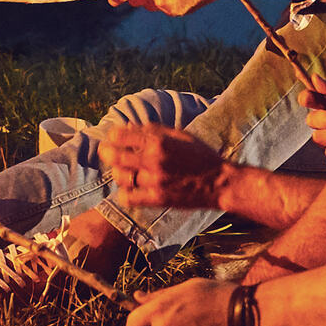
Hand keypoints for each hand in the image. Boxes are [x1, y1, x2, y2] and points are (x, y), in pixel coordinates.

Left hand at [100, 122, 228, 208]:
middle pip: (114, 155)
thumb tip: (127, 126)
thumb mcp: (179, 135)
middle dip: (106, 152)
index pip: (120, 135)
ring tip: (121, 170)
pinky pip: (128, 197)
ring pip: (119, 176)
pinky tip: (130, 188)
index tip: (113, 137)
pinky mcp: (157, 199)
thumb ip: (153, 130)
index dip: (112, 135)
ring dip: (117, 172)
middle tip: (105, 151)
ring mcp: (154, 181)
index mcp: (159, 141)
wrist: (220, 183)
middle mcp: (154, 160)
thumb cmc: (200, 155)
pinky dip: (125, 192)